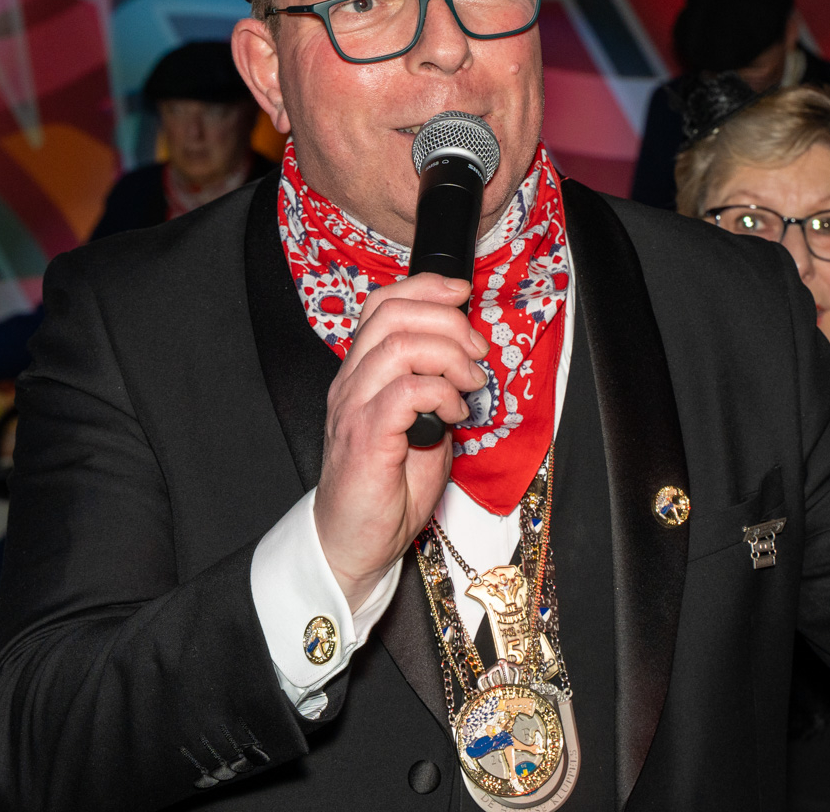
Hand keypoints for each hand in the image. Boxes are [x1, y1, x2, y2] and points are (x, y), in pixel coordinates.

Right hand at [313, 274, 488, 611]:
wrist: (354, 542)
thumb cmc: (388, 489)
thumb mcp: (424, 426)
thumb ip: (438, 389)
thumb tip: (470, 363)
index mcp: (362, 373)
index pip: (383, 304)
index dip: (426, 287)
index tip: (464, 293)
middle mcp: (351, 382)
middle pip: (394, 313)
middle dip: (449, 321)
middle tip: (478, 354)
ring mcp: (354, 407)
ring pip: (399, 345)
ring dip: (449, 356)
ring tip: (470, 384)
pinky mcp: (365, 437)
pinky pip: (406, 391)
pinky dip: (441, 392)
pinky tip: (454, 413)